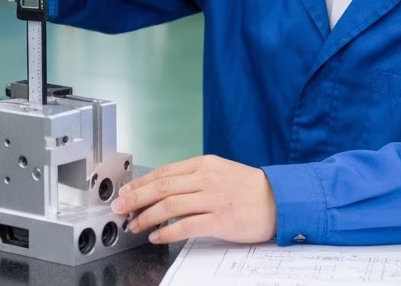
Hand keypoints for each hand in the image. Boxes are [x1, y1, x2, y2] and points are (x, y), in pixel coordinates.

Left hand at [110, 155, 277, 244]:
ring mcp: (213, 198)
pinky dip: (168, 232)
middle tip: (119, 207)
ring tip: (134, 225)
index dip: (141, 183)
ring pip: (170, 205)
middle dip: (136, 198)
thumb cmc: (249, 188)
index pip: (164, 172)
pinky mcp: (220, 219)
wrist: (280, 199)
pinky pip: (186, 226)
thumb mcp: (220, 171)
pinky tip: (157, 237)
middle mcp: (207, 178)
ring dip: (147, 216)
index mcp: (205, 164)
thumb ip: (194, 177)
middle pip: (162, 187)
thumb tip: (163, 189)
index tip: (126, 192)